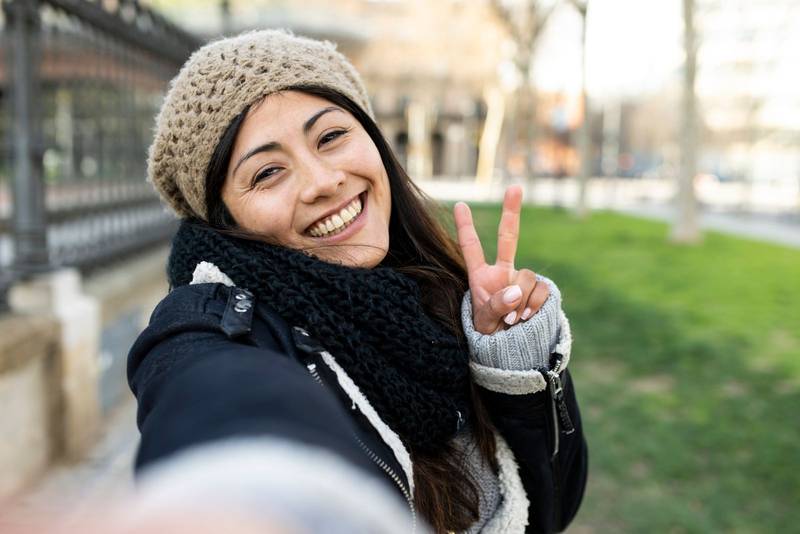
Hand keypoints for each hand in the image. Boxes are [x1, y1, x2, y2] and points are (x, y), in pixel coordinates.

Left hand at [454, 185, 549, 334]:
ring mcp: (522, 281)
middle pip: (508, 238)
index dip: (466, 227)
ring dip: (521, 299)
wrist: (513, 353)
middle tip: (515, 187)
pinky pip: (542, 290)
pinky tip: (527, 319)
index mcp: (481, 278)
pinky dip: (535, 305)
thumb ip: (495, 306)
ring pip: (527, 276)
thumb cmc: (491, 337)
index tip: (460, 204)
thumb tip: (514, 291)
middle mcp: (502, 274)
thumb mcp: (484, 324)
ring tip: (513, 321)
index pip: (471, 249)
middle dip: (512, 212)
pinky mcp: (540, 291)